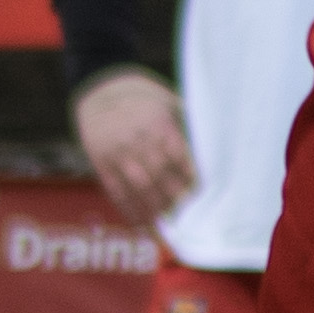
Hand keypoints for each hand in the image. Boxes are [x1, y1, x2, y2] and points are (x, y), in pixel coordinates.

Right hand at [72, 69, 195, 229]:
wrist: (99, 90)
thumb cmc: (143, 96)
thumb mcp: (167, 100)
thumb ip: (187, 122)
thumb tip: (214, 141)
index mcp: (158, 124)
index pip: (179, 155)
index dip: (192, 175)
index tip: (205, 192)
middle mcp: (138, 140)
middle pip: (160, 174)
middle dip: (176, 196)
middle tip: (192, 214)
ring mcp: (118, 153)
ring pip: (139, 186)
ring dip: (155, 207)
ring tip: (170, 221)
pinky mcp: (101, 162)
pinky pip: (115, 190)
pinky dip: (128, 208)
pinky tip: (141, 222)